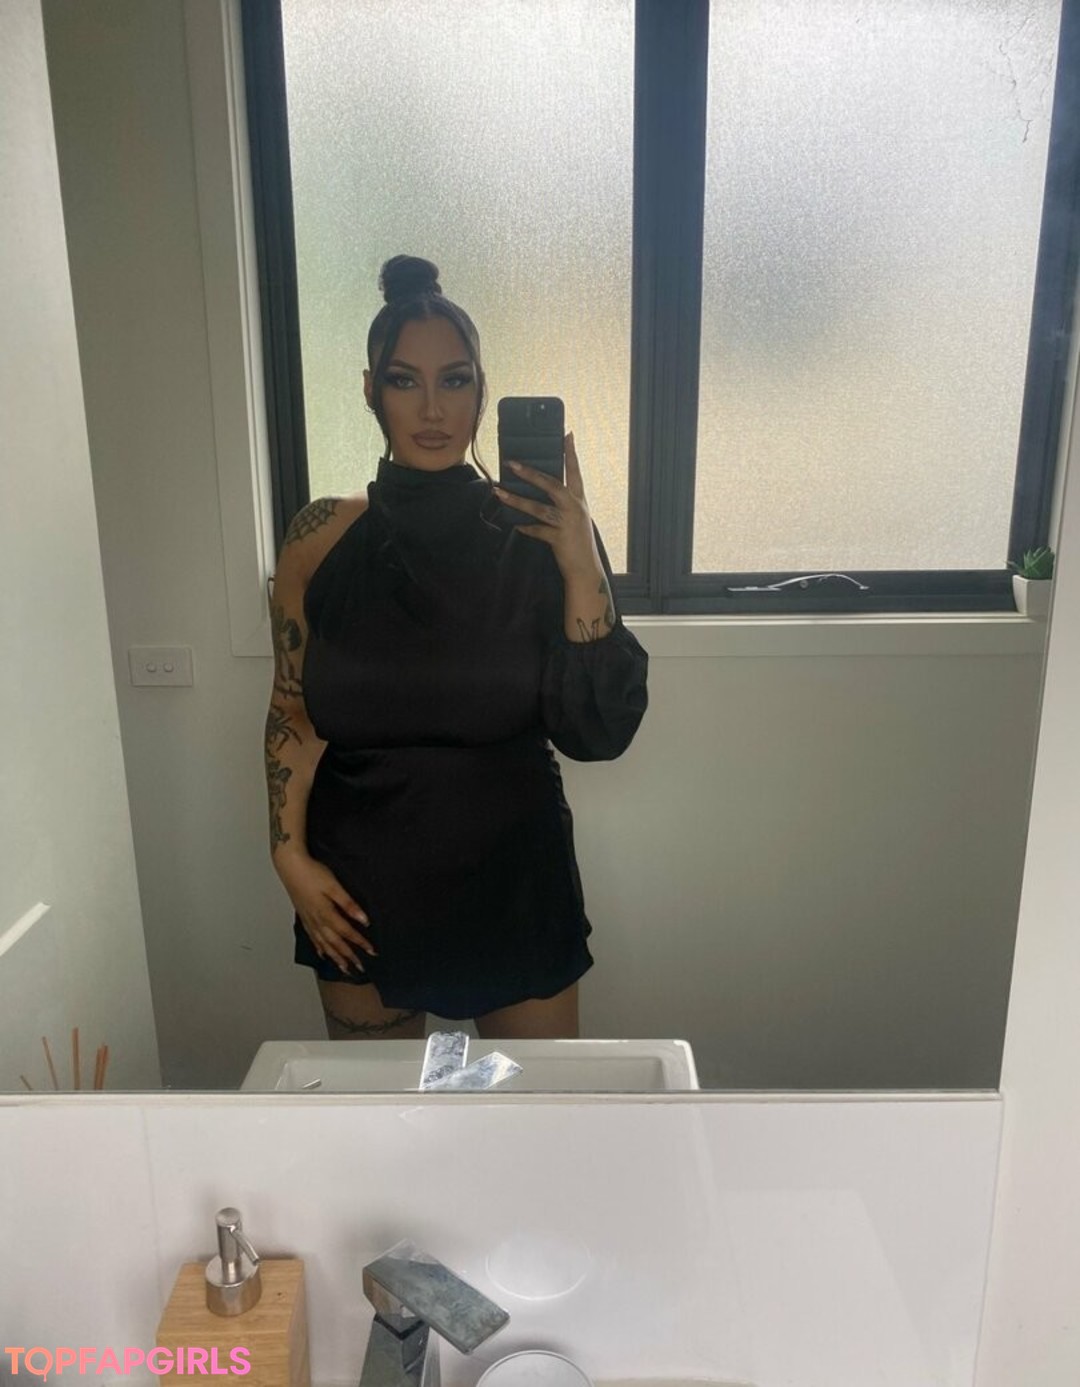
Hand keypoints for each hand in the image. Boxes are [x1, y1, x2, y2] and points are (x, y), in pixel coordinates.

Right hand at [276, 852, 375, 974]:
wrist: (290, 867)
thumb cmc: (313, 874)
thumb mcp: (334, 886)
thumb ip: (348, 904)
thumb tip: (364, 920)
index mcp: (326, 914)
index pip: (347, 932)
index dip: (360, 942)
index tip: (372, 951)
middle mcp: (317, 921)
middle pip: (335, 943)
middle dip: (349, 956)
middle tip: (360, 968)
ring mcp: (309, 921)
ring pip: (324, 944)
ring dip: (335, 957)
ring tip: (344, 968)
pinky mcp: (304, 917)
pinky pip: (313, 938)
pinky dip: (319, 948)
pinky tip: (323, 954)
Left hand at [495, 432, 601, 579]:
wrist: (586, 568)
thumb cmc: (578, 541)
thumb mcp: (576, 517)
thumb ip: (563, 503)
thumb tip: (542, 490)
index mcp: (579, 500)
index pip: (575, 471)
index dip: (571, 453)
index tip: (567, 434)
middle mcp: (574, 508)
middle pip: (551, 484)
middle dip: (531, 473)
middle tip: (512, 463)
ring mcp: (567, 523)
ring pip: (538, 507)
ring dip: (516, 499)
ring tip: (499, 492)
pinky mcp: (558, 538)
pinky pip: (536, 530)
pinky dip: (525, 528)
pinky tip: (515, 525)